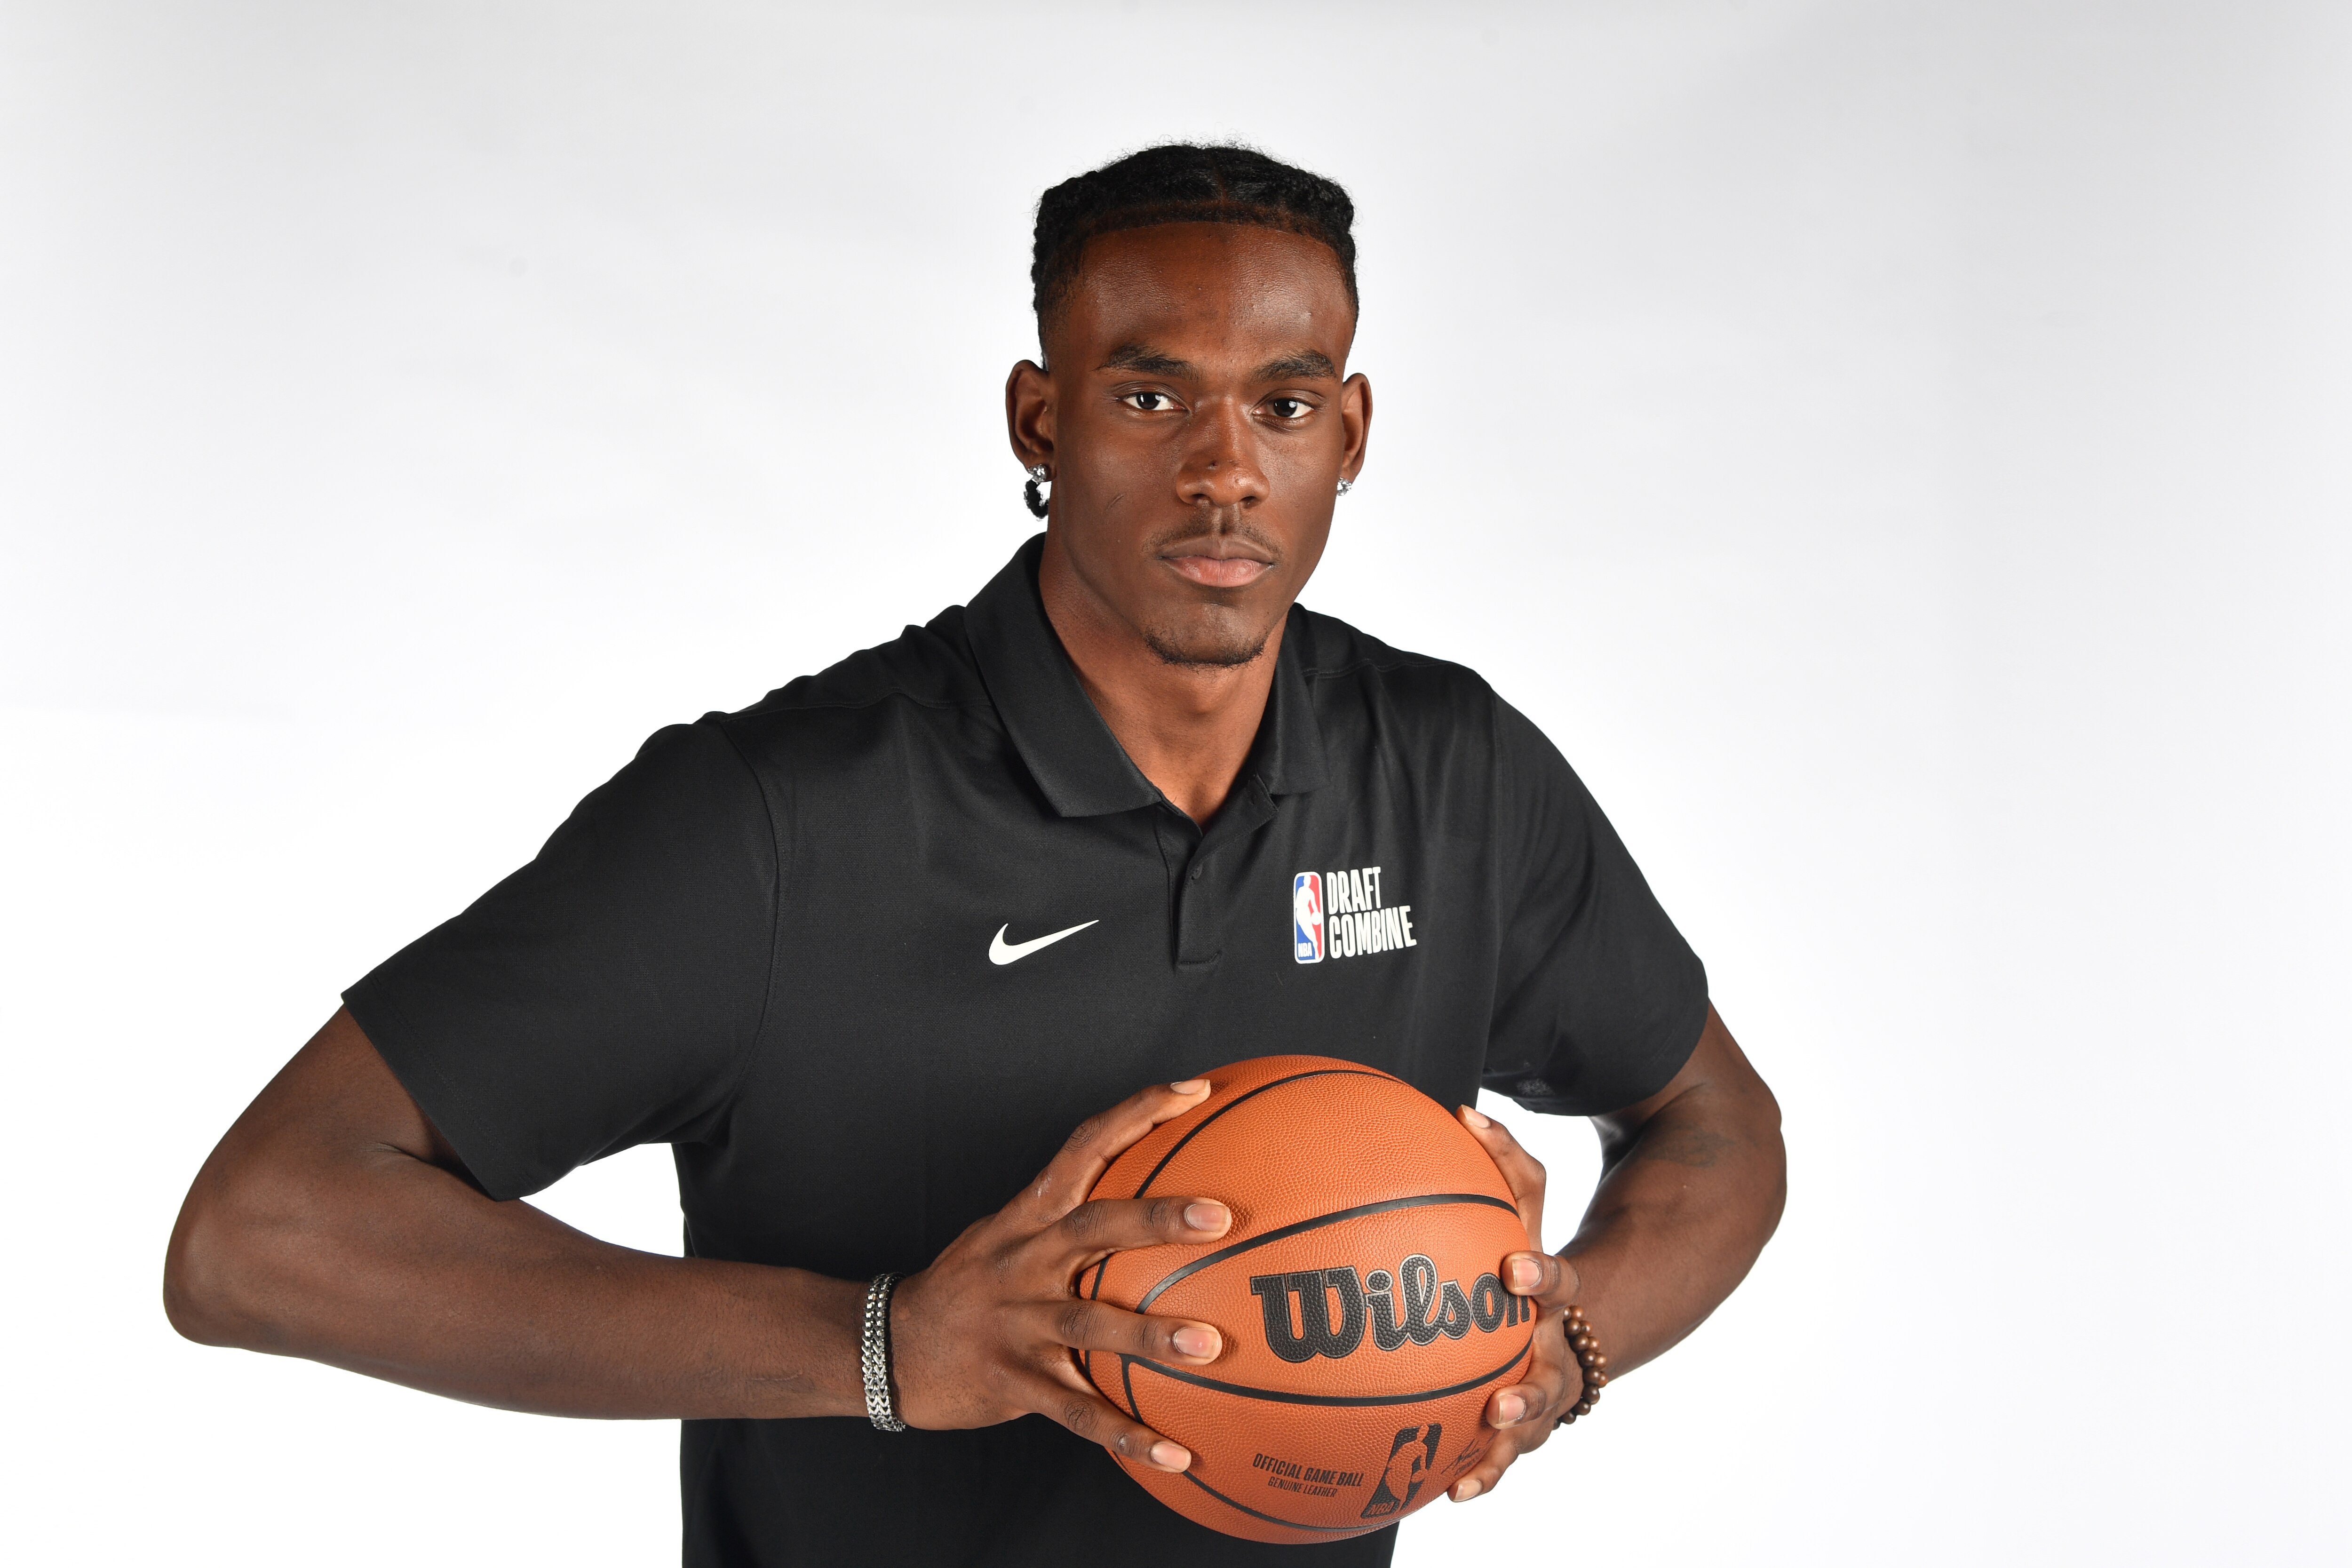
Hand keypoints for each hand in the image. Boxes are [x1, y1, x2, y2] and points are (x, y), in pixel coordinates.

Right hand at [888, 1079, 1231, 1472]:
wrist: (886, 1348)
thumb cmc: (967, 1288)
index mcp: (1027, 1219)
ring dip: (1150, 1336)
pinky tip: (1177, 1453)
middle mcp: (1023, 1262)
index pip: (1083, 1148)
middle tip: (1219, 1217)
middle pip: (1093, 1228)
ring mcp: (1016, 1324)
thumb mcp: (1006, 1234)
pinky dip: (1127, 1434)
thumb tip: (1150, 1189)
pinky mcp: (1012, 1383)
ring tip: (1211, 1348)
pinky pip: (1077, 1413)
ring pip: (1088, 1325)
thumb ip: (1068, 1215)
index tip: (1194, 1090)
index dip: (1137, 1114)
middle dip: (1155, 1219)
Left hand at [1449, 1104, 1585, 1502]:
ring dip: (1506, 1442)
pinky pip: (1503, 1455)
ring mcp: (1543, 1389)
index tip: (1514, 1269)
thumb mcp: (1525, 1204)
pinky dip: (1483, 1474)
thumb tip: (1461, 1112)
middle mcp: (1553, 1346)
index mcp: (1551, 1293)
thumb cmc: (1529, 1248)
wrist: (1582, 1311)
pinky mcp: (1522, 1422)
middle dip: (1529, 1389)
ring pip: (1530, 1425)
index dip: (1539, 1274)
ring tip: (1478, 1457)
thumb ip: (1503, 1160)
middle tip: (1502, 1398)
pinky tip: (1454, 1494)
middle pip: (1551, 1374)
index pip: (1555, 1281)